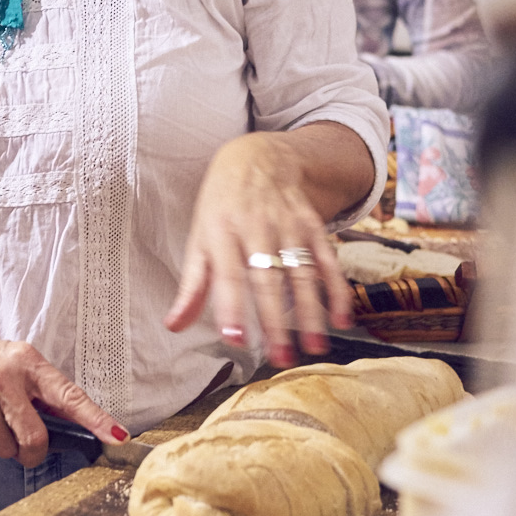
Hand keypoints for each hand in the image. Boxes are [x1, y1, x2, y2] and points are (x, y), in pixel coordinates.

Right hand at [0, 335, 128, 467]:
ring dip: (2, 444)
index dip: (95, 419)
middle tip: (22, 440)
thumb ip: (44, 393)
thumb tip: (78, 427)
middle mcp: (3, 378)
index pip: (68, 395)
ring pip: (7, 449)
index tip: (118, 437)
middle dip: (32, 450)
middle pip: (35, 438)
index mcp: (27, 362)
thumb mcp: (17, 364)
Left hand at [164, 131, 358, 366]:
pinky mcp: (312, 224)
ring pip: (302, 272)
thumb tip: (174, 325)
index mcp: (222, 232)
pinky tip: (341, 318)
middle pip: (268, 279)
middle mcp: (256, 228)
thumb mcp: (199, 238)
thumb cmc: (221, 206)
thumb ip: (192, 285)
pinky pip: (327, 259)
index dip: (231, 307)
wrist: (256, 157)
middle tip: (280, 358)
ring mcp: (288, 225)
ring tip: (314, 346)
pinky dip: (336, 288)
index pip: (227, 275)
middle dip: (275, 320)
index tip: (235, 340)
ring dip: (310, 312)